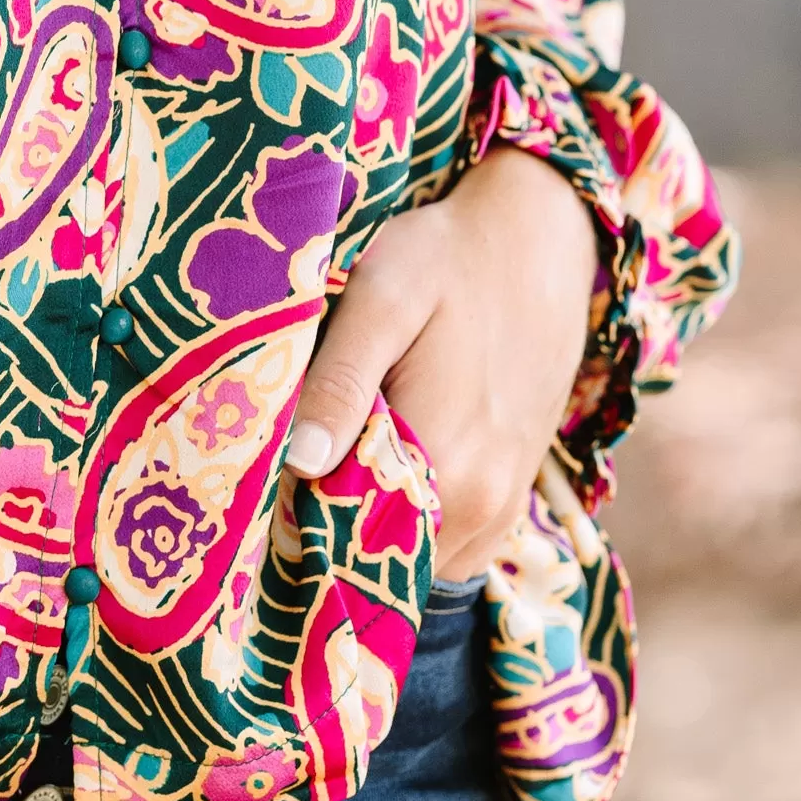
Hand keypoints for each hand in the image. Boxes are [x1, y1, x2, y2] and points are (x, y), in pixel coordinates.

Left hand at [282, 148, 597, 578]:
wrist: (536, 243)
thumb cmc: (447, 261)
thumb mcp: (381, 298)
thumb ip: (340, 382)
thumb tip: (300, 464)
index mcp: (440, 460)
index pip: (342, 536)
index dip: (294, 515)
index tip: (264, 478)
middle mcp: (479, 504)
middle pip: (378, 552)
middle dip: (329, 520)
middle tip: (298, 455)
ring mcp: (501, 508)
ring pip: (415, 557)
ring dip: (374, 523)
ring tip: (345, 451)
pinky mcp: (513, 498)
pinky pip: (450, 548)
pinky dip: (416, 522)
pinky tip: (391, 458)